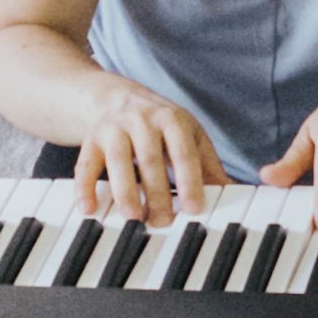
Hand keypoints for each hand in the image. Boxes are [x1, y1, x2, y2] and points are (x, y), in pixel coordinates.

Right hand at [74, 86, 222, 224]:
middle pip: (150, 158)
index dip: (189, 180)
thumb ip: (206, 164)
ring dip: (125, 190)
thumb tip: (232, 194)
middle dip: (156, 192)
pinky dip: (85, 187)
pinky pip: (85, 164)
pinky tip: (89, 207)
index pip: (183, 151)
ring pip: (118, 160)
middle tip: (163, 222)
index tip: (194, 208)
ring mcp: (114, 128)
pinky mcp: (91, 138)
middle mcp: (142, 120)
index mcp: (172, 119)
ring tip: (133, 217)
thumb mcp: (187, 134)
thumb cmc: (159, 123)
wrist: (113, 95)